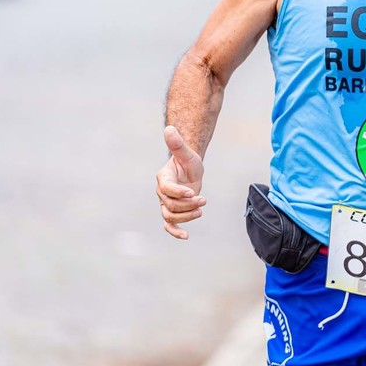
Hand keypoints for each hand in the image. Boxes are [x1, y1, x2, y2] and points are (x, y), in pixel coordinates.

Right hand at [155, 125, 205, 239]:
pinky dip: (175, 232)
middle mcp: (162, 192)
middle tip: (203, 199)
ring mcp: (167, 203)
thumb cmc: (188, 161)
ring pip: (170, 216)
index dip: (178, 192)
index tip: (192, 192)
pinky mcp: (173, 212)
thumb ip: (177, 144)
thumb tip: (169, 128)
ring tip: (201, 210)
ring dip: (186, 217)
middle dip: (187, 205)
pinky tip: (186, 236)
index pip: (167, 189)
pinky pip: (169, 225)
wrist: (190, 169)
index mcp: (163, 179)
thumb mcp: (186, 153)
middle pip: (170, 205)